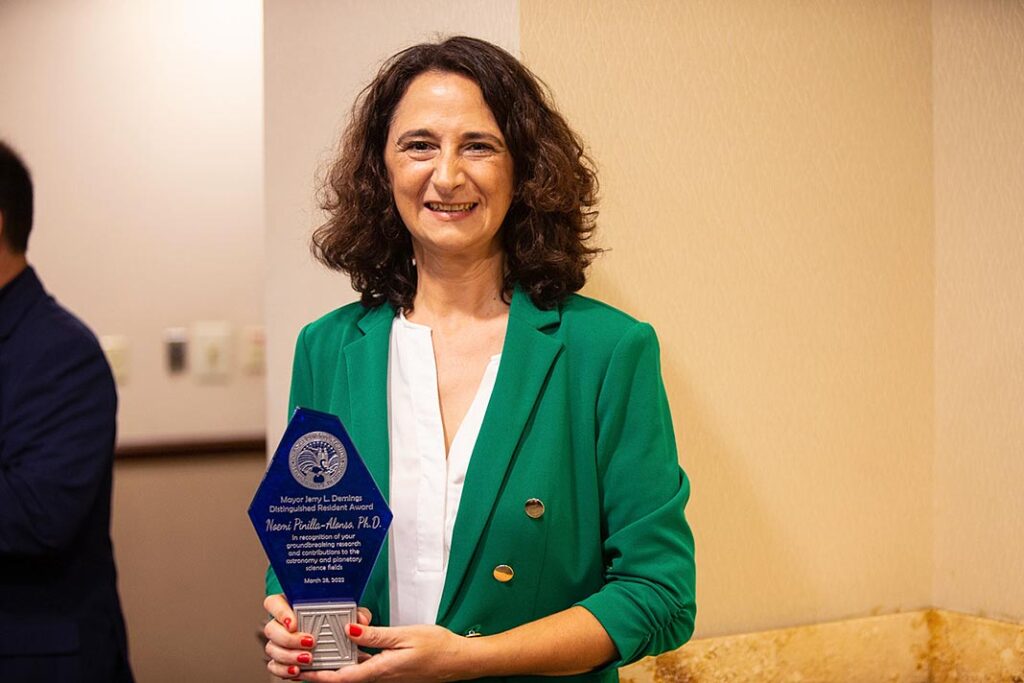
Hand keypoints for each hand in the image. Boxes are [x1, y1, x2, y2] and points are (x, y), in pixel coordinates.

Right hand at [264, 594, 371, 679]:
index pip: (274, 602)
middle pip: (271, 628)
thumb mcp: (350, 614)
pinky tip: (297, 670)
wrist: (339, 644)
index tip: (294, 622)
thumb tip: (361, 619)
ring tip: (308, 659)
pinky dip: (284, 670)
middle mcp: (282, 624)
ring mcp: (280, 642)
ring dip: (288, 656)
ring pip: (272, 648)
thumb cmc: (339, 622)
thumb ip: (357, 613)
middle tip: (309, 642)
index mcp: (293, 605)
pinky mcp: (281, 659)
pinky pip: (274, 666)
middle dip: (289, 639)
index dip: (280, 612)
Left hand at [296, 623, 470, 682]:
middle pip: (347, 675)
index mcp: (382, 669)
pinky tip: (351, 647)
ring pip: (357, 672)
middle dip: (325, 669)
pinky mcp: (394, 672)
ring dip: (339, 663)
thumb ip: (376, 635)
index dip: (320, 676)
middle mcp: (382, 677)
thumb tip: (349, 630)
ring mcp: (388, 675)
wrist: (459, 661)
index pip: (343, 676)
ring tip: (322, 651)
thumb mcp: (406, 635)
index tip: (302, 672)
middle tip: (305, 659)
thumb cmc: (438, 647)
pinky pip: (369, 667)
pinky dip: (356, 659)